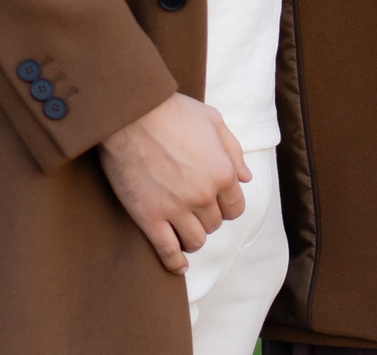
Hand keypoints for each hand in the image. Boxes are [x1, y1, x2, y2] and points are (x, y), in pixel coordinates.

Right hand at [98, 93, 249, 273]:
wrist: (130, 115)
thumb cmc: (172, 111)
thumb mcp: (213, 121)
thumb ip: (233, 151)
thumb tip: (245, 178)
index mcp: (222, 172)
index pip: (235, 207)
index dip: (227, 207)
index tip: (216, 204)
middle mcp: (203, 195)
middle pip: (214, 224)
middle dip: (207, 219)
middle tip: (194, 211)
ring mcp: (176, 209)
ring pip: (194, 241)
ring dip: (192, 239)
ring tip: (184, 230)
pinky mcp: (149, 217)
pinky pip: (167, 251)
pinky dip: (174, 262)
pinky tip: (177, 265)